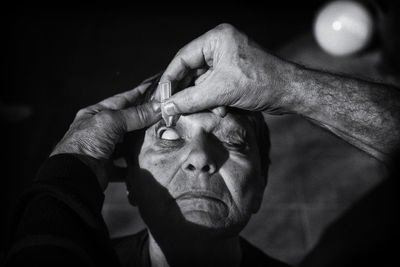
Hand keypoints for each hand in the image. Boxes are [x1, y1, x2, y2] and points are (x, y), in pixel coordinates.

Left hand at [51, 83, 160, 189]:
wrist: (75, 176)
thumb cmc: (87, 142)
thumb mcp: (111, 122)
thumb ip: (135, 115)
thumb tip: (158, 107)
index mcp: (95, 114)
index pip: (121, 99)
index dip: (138, 93)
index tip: (156, 88)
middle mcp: (99, 130)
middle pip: (127, 121)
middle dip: (144, 118)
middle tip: (165, 113)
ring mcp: (104, 149)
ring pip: (128, 142)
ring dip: (143, 140)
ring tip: (162, 134)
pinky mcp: (109, 166)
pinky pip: (127, 163)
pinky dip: (137, 163)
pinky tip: (151, 158)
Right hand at [160, 23, 295, 115]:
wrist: (291, 92)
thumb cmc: (261, 83)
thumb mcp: (220, 92)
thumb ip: (189, 100)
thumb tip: (166, 108)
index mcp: (216, 39)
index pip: (182, 59)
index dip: (169, 80)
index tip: (160, 98)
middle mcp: (220, 46)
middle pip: (191, 71)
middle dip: (186, 93)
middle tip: (173, 110)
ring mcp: (228, 60)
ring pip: (203, 82)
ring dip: (203, 99)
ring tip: (207, 111)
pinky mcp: (234, 73)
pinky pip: (215, 87)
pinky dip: (214, 100)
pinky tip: (221, 110)